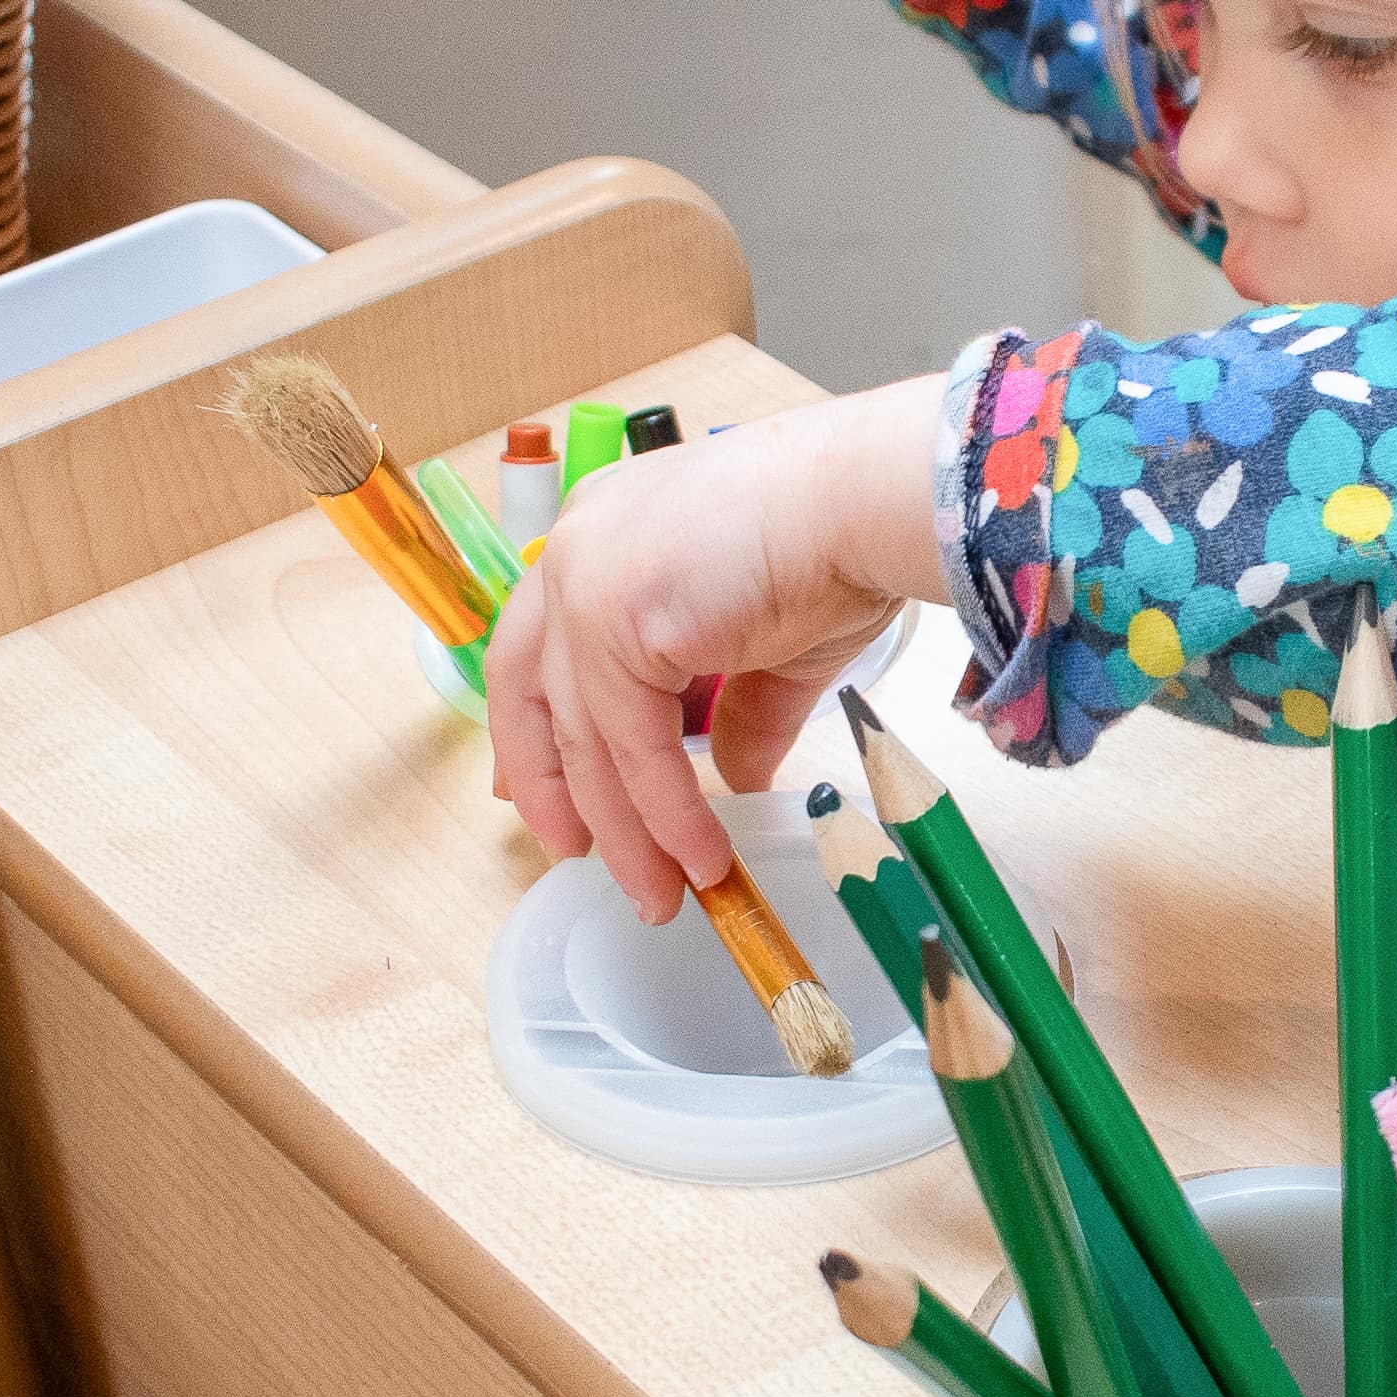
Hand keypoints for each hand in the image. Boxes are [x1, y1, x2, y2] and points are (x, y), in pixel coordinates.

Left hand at [486, 379, 949, 917]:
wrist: (868, 501)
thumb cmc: (839, 542)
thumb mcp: (769, 641)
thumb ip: (740, 710)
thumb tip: (738, 778)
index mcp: (601, 533)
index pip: (538, 646)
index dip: (534, 726)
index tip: (535, 793)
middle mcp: (575, 551)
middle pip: (527, 692)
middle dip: (548, 786)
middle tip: (572, 856)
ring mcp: (584, 584)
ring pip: (583, 737)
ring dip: (623, 829)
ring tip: (660, 894)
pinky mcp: (613, 623)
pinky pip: (631, 749)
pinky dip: (663, 815)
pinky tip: (699, 858)